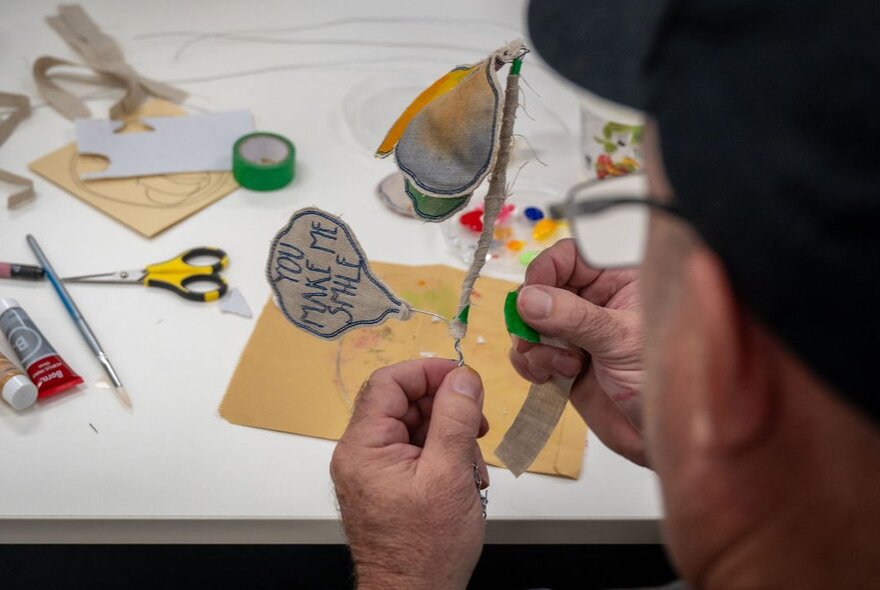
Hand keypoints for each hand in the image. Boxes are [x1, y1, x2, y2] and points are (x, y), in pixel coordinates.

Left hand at [330, 359, 488, 589]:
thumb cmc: (426, 550)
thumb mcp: (449, 475)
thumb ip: (455, 419)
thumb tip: (462, 378)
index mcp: (364, 447)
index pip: (389, 382)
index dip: (428, 372)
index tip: (463, 378)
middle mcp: (361, 455)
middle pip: (404, 403)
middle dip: (446, 411)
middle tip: (478, 427)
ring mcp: (374, 471)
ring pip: (415, 427)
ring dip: (450, 437)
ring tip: (472, 467)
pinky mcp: (388, 485)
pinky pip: (416, 452)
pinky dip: (444, 457)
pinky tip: (464, 479)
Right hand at [509, 238, 646, 465]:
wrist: (661, 437)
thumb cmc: (666, 382)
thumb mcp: (621, 342)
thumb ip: (574, 318)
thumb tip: (529, 299)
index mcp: (621, 279)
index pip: (571, 255)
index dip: (546, 269)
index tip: (533, 294)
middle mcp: (596, 300)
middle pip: (542, 286)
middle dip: (533, 312)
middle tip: (536, 336)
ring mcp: (577, 330)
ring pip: (530, 320)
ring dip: (533, 343)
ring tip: (562, 366)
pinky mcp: (562, 359)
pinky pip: (528, 351)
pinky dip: (529, 363)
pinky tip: (552, 377)